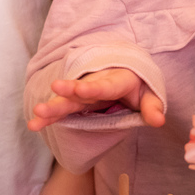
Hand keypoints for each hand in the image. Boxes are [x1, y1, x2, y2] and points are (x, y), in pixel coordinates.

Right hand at [28, 68, 164, 130]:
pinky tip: (35, 123)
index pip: (103, 86)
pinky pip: (62, 108)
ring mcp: (84, 92)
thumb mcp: (150, 94)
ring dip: (51, 109)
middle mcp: (96, 84)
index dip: (89, 88)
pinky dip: (49, 116)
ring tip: (35, 117)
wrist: (126, 70)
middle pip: (78, 93)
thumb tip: (159, 122)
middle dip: (62, 99)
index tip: (76, 89)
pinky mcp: (77, 101)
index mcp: (116, 80)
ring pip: (66, 100)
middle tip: (44, 106)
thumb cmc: (137, 85)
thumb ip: (153, 107)